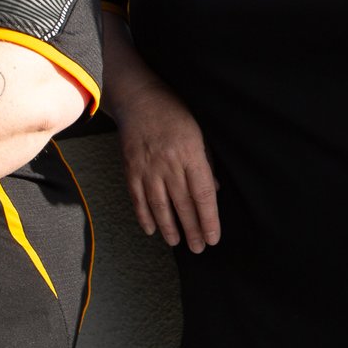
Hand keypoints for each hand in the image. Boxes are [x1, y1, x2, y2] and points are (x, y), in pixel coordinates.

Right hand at [114, 80, 220, 251]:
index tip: (214, 237)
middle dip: (193, 229)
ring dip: (170, 227)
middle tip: (199, 248)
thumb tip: (215, 191)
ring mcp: (148, 167)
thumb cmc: (174, 112)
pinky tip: (151, 230)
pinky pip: (138, 198)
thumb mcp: (199, 132)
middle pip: (183, 204)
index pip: (203, 194)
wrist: (138, 98)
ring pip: (160, 205)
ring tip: (178, 243)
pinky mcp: (131, 169)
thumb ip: (207, 163)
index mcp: (190, 153)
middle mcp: (169, 163)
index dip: (209, 219)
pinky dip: (144, 216)